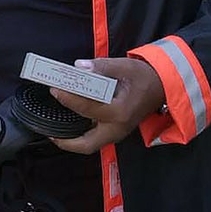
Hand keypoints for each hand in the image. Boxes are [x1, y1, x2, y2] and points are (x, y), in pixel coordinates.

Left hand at [48, 58, 165, 154]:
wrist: (163, 86)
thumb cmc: (144, 77)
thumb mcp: (124, 66)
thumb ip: (101, 67)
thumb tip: (78, 67)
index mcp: (119, 112)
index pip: (86, 108)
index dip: (67, 98)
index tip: (54, 89)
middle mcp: (117, 128)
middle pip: (85, 144)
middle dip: (65, 140)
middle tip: (47, 129)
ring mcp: (118, 133)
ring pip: (90, 145)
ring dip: (71, 141)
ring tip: (53, 131)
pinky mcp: (116, 132)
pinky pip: (95, 140)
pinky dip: (80, 136)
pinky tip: (69, 126)